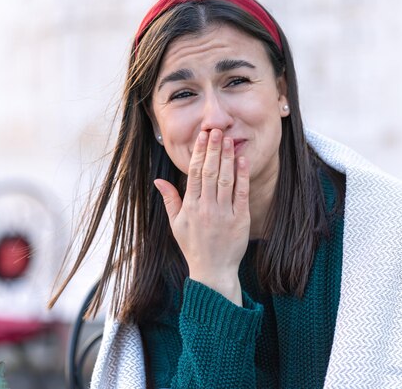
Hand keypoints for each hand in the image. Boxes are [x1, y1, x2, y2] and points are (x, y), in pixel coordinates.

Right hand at [154, 129, 249, 305]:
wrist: (213, 271)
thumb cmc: (193, 246)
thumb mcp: (176, 224)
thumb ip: (170, 200)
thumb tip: (159, 180)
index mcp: (190, 207)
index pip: (194, 173)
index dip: (199, 152)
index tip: (203, 136)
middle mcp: (206, 208)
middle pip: (209, 172)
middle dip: (213, 149)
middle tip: (217, 130)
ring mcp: (224, 213)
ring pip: (225, 180)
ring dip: (227, 158)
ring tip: (229, 140)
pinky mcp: (240, 219)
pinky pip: (241, 194)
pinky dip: (242, 176)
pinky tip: (242, 161)